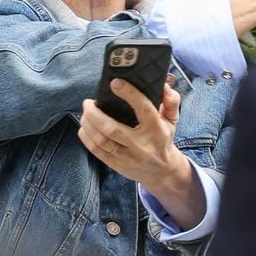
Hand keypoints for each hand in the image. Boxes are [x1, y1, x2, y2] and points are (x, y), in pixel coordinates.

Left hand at [78, 79, 204, 230]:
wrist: (162, 172)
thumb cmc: (163, 139)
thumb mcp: (171, 121)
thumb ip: (171, 102)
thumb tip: (164, 86)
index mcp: (157, 130)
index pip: (143, 109)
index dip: (129, 94)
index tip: (115, 82)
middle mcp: (143, 145)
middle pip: (112, 128)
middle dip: (95, 113)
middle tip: (88, 102)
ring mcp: (129, 158)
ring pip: (102, 141)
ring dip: (88, 125)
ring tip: (85, 113)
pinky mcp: (118, 166)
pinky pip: (98, 152)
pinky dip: (87, 138)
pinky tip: (84, 128)